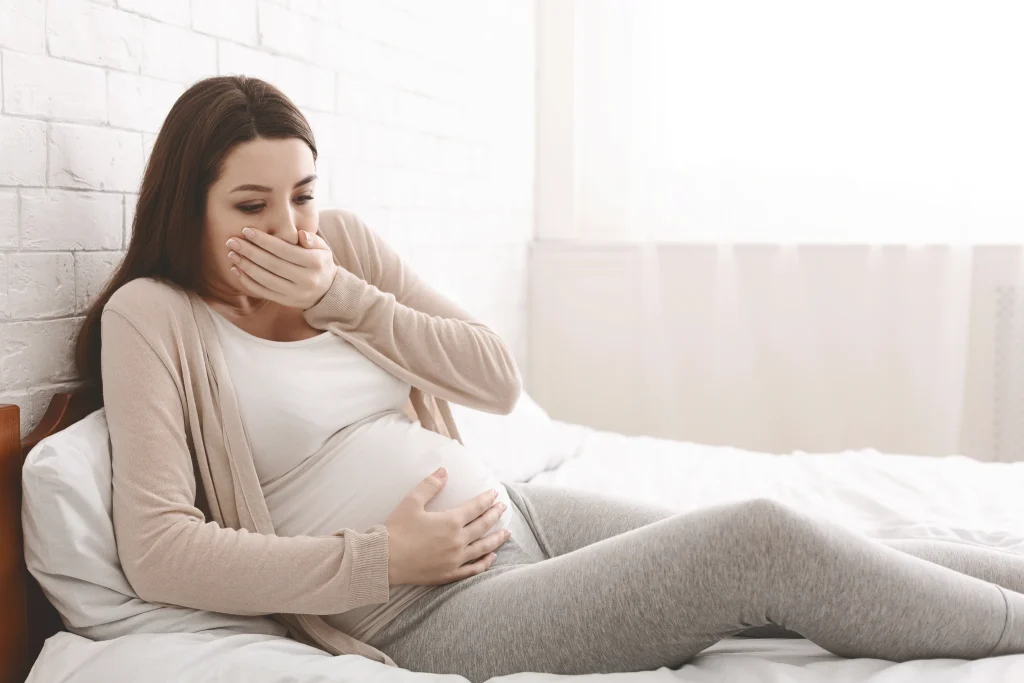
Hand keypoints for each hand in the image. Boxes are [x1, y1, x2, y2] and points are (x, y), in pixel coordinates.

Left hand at [226, 227, 338, 309]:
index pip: (285, 250)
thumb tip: (300, 234)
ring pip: (265, 279)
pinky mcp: (286, 302)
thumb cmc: (319, 263)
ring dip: (246, 266)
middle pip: (272, 264)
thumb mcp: (323, 249)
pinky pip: (263, 291)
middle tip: (232, 241)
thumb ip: (312, 240)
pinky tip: (237, 269)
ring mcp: (295, 293)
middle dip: (250, 252)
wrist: (327, 291)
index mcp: (315, 263)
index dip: (264, 240)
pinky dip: (248, 281)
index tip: (247, 230)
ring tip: (232, 254)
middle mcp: (306, 279)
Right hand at [385, 469, 510, 585]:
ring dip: (497, 539)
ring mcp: (455, 559)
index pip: (475, 507)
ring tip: (506, 533)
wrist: (384, 561)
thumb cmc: (396, 530)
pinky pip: (474, 569)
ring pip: (483, 548)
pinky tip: (491, 557)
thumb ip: (430, 485)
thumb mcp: (411, 502)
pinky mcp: (450, 574)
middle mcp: (458, 541)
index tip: (495, 494)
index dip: (487, 499)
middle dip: (495, 515)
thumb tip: (444, 470)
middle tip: (503, 508)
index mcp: (450, 521)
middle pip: (483, 526)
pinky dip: (485, 563)